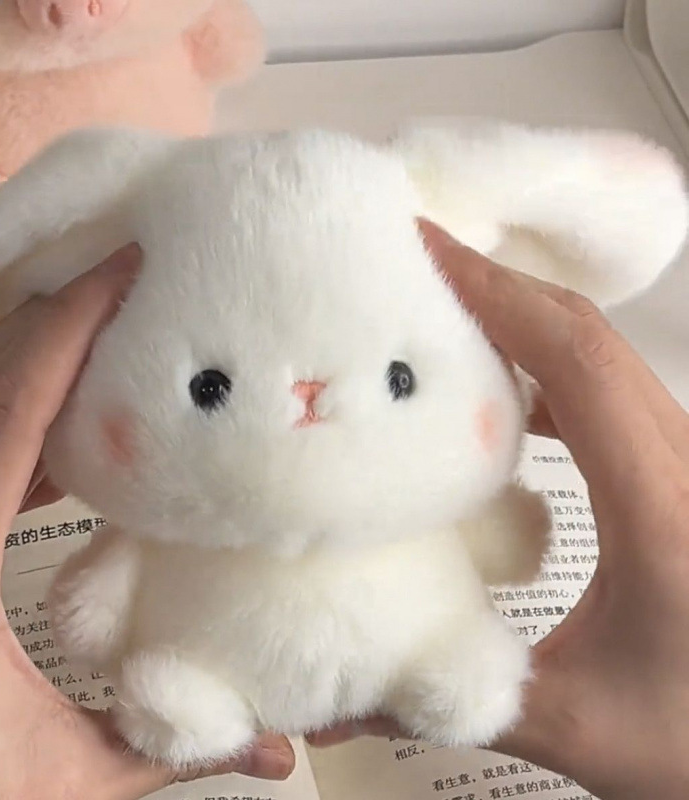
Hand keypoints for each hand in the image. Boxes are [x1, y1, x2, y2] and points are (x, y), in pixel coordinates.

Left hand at [0, 245, 294, 799]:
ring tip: (106, 344)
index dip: (65, 332)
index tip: (121, 275)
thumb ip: (173, 747)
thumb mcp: (63, 781)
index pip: (5, 412)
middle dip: (51, 323)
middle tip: (127, 289)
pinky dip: (5, 421)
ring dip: (27, 365)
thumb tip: (277, 750)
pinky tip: (60, 436)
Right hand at [307, 221, 688, 799]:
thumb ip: (451, 696)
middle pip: (585, 335)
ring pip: (598, 355)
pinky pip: (604, 391)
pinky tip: (496, 395)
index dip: (496, 293)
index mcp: (661, 508)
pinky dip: (542, 369)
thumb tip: (332, 701)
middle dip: (494, 285)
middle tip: (408, 265)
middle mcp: (682, 462)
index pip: (574, 360)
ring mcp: (683, 460)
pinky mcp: (674, 470)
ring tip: (438, 315)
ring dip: (518, 321)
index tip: (422, 250)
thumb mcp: (575, 728)